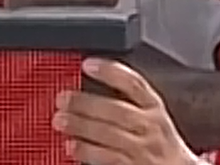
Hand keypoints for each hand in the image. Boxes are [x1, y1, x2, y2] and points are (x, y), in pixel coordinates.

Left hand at [54, 58, 200, 164]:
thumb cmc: (159, 139)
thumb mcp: (151, 112)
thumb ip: (126, 97)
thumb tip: (90, 77)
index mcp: (154, 107)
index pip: (134, 84)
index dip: (110, 72)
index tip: (87, 64)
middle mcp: (150, 126)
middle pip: (116, 110)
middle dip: (86, 104)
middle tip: (62, 99)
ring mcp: (143, 149)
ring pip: (109, 135)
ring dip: (81, 127)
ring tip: (60, 120)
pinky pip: (109, 158)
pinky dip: (88, 152)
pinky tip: (71, 146)